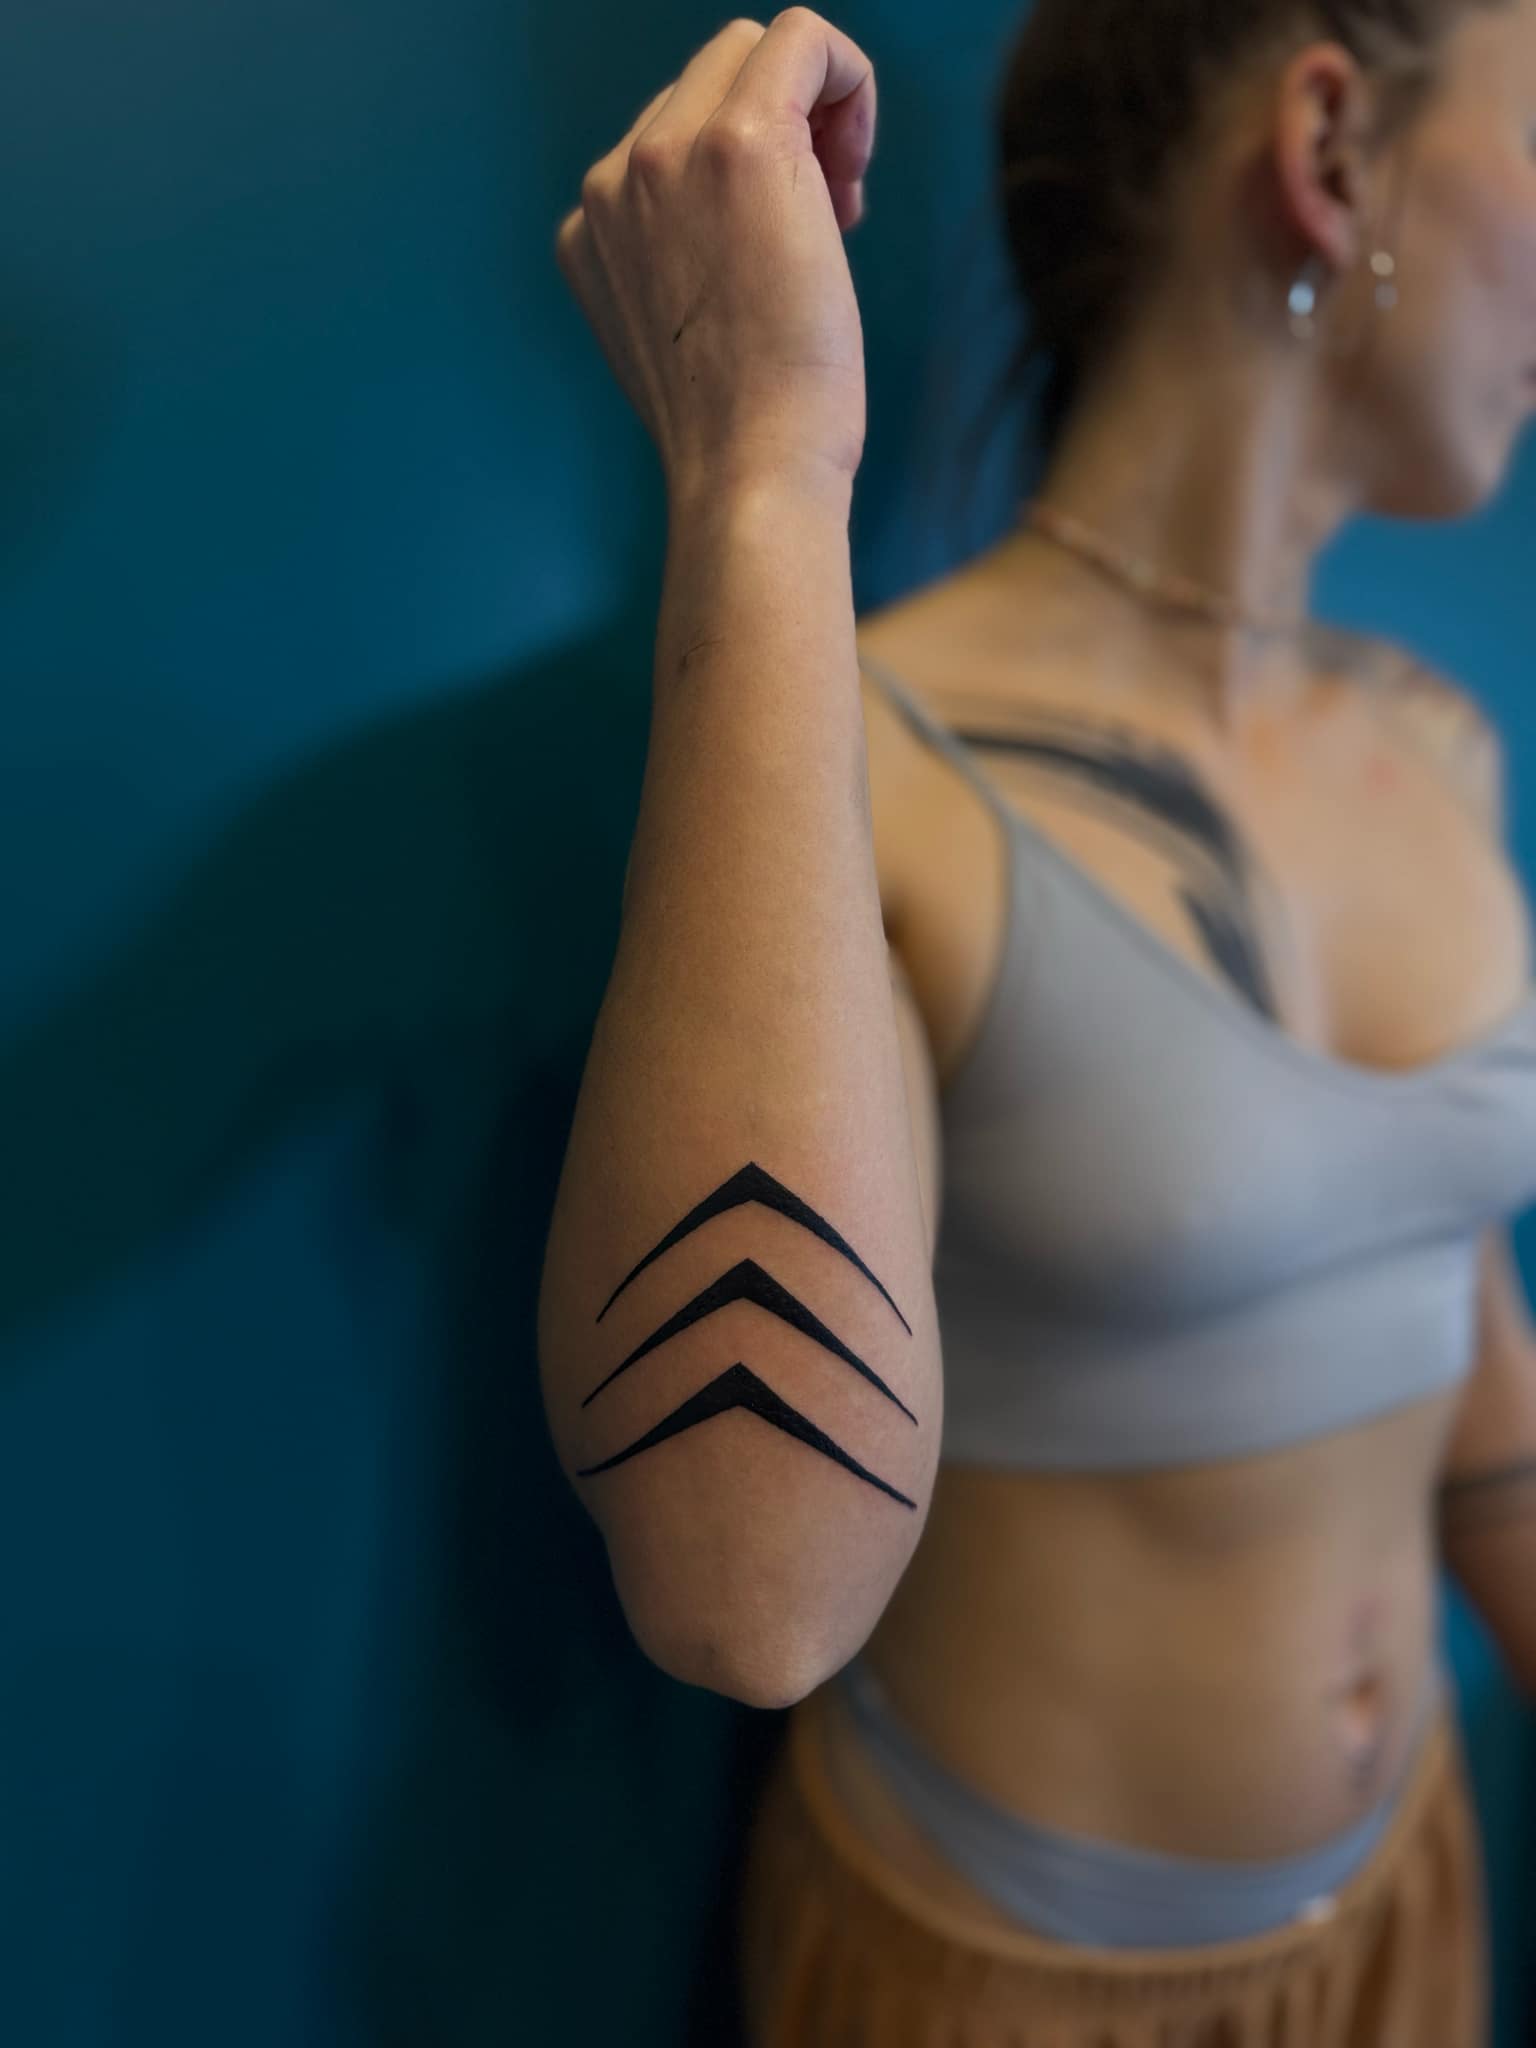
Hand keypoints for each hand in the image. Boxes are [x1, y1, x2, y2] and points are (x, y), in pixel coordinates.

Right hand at [554, 10, 875, 497]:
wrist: (750, 474)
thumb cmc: (743, 433)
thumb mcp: (682, 337)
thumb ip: (686, 261)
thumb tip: (752, 220)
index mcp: (592, 228)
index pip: (676, 133)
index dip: (752, 171)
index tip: (792, 244)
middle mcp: (614, 183)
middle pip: (713, 75)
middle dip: (785, 132)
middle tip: (826, 225)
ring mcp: (666, 158)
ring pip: (754, 51)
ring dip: (815, 115)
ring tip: (838, 212)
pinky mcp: (737, 146)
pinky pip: (803, 39)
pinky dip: (848, 79)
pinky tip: (856, 164)